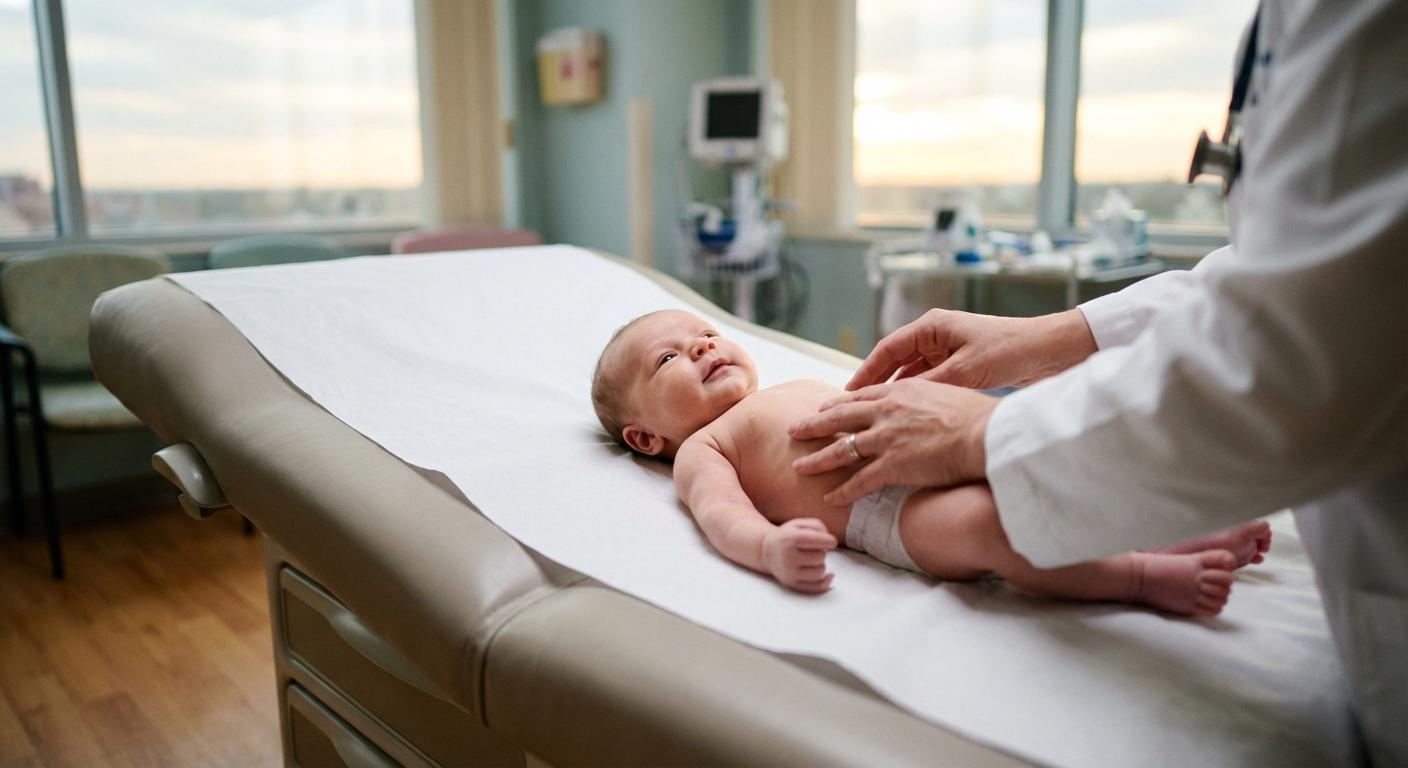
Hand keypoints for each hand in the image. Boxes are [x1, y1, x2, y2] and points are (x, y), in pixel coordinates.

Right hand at [763, 518, 837, 592]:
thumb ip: (817, 526)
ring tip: (811, 559)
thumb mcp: (798, 524)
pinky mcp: (793, 584)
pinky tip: (828, 574)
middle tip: (812, 549)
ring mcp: (790, 573)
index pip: (815, 540)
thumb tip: (831, 543)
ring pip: (820, 571)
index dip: (828, 541)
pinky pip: (817, 587)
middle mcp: (788, 557)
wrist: (767, 552)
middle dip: (821, 551)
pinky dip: (826, 581)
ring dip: (820, 564)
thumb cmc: (788, 536)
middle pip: (821, 556)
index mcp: (789, 539)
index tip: (832, 542)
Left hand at [787, 379, 997, 504]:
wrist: (986, 433)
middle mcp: (887, 412)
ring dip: (817, 460)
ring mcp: (887, 438)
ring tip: (797, 468)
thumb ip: (923, 399)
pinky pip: (860, 481)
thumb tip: (921, 406)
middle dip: (811, 425)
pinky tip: (829, 498)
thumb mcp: (944, 393)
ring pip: (841, 450)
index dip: (836, 404)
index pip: (859, 397)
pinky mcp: (893, 465)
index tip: (821, 408)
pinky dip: (843, 491)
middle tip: (792, 430)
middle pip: (838, 418)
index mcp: (899, 392)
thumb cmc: (976, 415)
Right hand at [849, 308, 1096, 389]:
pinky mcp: (960, 363)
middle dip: (874, 383)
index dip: (866, 371)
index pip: (888, 348)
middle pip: (895, 360)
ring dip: (894, 390)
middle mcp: (937, 334)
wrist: (1049, 350)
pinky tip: (906, 413)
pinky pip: (928, 379)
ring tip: (874, 414)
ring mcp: (948, 348)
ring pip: (910, 371)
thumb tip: (896, 403)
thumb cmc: (1010, 350)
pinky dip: (915, 394)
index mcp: (933, 326)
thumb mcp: (966, 370)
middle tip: (852, 406)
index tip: (847, 392)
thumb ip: (930, 385)